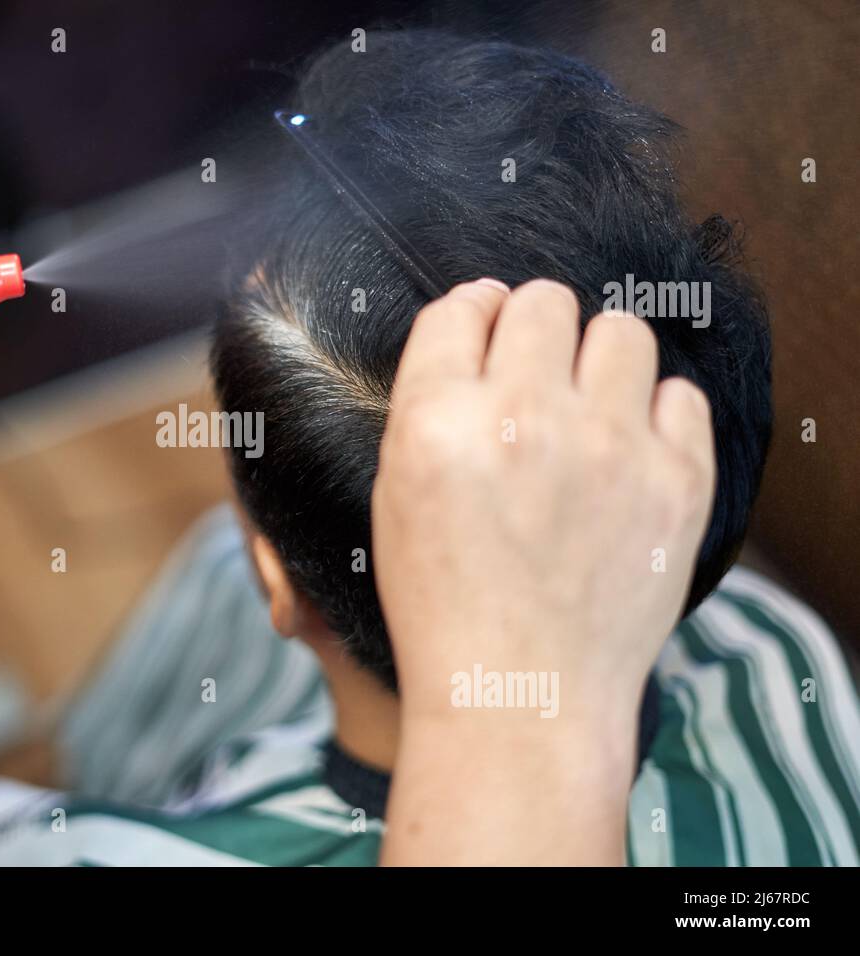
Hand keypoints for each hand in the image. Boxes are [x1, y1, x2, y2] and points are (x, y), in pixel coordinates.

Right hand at [373, 278, 715, 863]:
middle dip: (535, 328)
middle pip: (544, 302)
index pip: (462, 308)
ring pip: (620, 332)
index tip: (485, 332)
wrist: (520, 695)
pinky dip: (654, 414)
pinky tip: (628, 452)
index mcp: (437, 423)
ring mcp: (609, 449)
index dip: (473, 316)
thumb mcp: (397, 495)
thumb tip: (479, 316)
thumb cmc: (445, 603)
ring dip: (598, 361)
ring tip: (587, 409)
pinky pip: (679, 395)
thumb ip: (430, 402)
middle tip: (535, 375)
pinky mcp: (676, 482)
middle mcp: (523, 420)